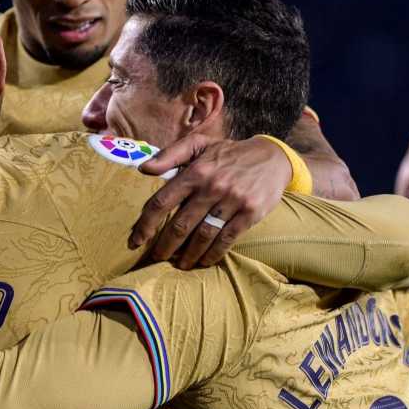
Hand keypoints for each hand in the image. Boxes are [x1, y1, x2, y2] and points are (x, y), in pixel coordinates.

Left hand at [131, 133, 290, 268]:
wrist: (272, 158)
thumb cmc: (230, 153)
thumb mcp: (199, 144)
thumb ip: (170, 154)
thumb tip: (143, 168)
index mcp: (196, 171)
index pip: (162, 201)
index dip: (146, 224)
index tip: (135, 241)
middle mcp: (212, 187)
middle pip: (181, 225)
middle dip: (165, 246)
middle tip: (156, 257)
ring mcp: (232, 201)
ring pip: (203, 236)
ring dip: (188, 255)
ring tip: (179, 264)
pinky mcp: (249, 214)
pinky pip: (226, 239)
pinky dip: (212, 254)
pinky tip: (203, 261)